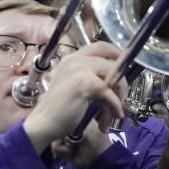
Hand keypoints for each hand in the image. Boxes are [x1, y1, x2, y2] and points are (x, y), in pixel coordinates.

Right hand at [22, 41, 127, 156]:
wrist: (43, 123)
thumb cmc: (58, 108)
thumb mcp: (74, 85)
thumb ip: (90, 76)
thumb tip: (116, 77)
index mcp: (72, 58)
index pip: (101, 46)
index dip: (117, 54)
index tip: (125, 66)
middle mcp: (76, 60)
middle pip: (112, 63)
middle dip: (121, 82)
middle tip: (121, 97)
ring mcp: (80, 70)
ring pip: (113, 79)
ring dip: (118, 98)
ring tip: (112, 113)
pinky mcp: (85, 84)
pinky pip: (110, 94)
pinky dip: (115, 106)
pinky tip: (114, 115)